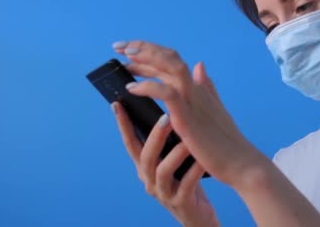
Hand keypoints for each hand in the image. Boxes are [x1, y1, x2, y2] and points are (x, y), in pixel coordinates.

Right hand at [112, 102, 217, 226]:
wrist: (198, 216)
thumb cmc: (186, 181)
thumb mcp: (174, 159)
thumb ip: (169, 139)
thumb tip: (168, 107)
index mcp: (145, 167)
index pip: (130, 143)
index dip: (123, 125)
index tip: (117, 103)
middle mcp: (150, 180)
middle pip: (145, 156)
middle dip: (154, 136)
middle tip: (166, 116)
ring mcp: (164, 193)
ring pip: (163, 171)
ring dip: (175, 153)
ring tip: (188, 139)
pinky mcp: (181, 202)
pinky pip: (186, 185)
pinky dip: (194, 171)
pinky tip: (202, 160)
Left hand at [113, 40, 265, 187]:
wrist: (238, 162)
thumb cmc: (225, 140)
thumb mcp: (213, 108)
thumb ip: (205, 86)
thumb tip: (200, 65)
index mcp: (197, 87)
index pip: (171, 59)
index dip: (149, 51)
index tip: (128, 50)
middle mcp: (195, 88)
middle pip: (168, 57)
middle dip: (142, 48)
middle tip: (119, 47)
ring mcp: (192, 100)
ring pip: (171, 67)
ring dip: (146, 59)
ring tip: (125, 59)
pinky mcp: (187, 117)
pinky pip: (167, 93)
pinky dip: (149, 87)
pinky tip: (132, 88)